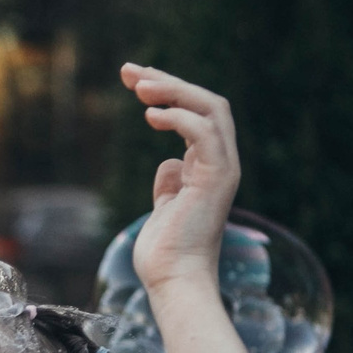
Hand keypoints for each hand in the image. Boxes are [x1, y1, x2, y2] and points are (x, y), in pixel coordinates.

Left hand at [120, 64, 241, 292]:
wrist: (175, 282)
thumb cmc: (166, 254)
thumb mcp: (164, 208)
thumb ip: (170, 183)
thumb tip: (167, 163)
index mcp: (210, 166)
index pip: (196, 113)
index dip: (166, 92)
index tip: (134, 80)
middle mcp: (222, 162)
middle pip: (205, 102)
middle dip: (167, 81)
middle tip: (129, 71)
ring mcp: (222, 169)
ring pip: (209, 108)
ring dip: (173, 90)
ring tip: (138, 85)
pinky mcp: (216, 179)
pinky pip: (204, 132)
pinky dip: (179, 118)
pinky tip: (151, 116)